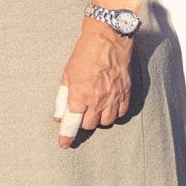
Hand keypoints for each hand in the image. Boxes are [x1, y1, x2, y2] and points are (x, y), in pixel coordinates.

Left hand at [55, 26, 132, 147]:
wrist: (108, 41)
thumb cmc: (84, 55)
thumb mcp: (66, 75)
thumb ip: (62, 97)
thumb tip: (59, 115)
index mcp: (80, 94)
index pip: (71, 122)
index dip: (67, 136)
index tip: (63, 145)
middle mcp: (98, 100)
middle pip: (89, 125)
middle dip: (82, 121)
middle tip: (80, 110)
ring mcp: (114, 98)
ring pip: (106, 122)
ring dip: (98, 118)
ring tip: (94, 106)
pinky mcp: (126, 94)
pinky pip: (120, 113)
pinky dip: (113, 113)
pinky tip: (108, 104)